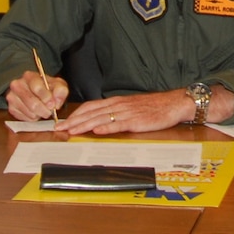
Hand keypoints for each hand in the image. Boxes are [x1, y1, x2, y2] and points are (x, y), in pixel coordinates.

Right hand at [4, 69, 69, 121]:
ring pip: (29, 112)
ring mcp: (12, 96)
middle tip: (50, 111)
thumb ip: (61, 90)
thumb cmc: (47, 87)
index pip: (37, 87)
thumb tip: (56, 101)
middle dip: (44, 110)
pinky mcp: (11, 108)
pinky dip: (33, 118)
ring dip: (39, 114)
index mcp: (29, 76)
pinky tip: (36, 112)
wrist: (36, 92)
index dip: (46, 97)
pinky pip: (25, 118)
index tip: (52, 104)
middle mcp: (17, 84)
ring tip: (43, 110)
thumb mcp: (57, 85)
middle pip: (32, 103)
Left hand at [60, 86, 233, 134]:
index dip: (75, 115)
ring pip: (101, 118)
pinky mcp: (137, 121)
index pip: (90, 107)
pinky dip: (107, 127)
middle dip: (73, 121)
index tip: (62, 123)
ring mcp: (127, 113)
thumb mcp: (131, 107)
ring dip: (84, 125)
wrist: (174, 103)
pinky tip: (98, 130)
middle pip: (91, 112)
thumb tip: (98, 122)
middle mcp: (119, 105)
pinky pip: (120, 124)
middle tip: (58, 129)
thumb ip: (115, 113)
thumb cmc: (153, 107)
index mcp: (116, 102)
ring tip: (71, 131)